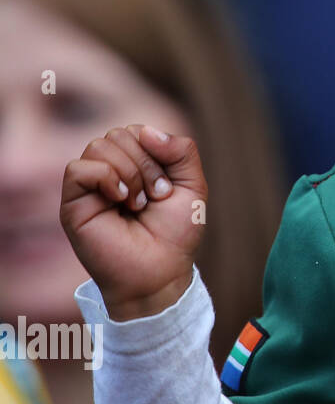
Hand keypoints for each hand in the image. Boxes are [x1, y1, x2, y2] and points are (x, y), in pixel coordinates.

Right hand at [60, 124, 207, 320]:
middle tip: (154, 197)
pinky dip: (106, 178)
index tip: (167, 187)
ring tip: (137, 203)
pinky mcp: (73, 203)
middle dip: (146, 163)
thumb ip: (182, 151)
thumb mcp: (193, 186)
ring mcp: (89, 186)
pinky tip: (120, 200)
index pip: (138, 131)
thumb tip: (147, 131)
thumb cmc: (175, 234)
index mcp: (134, 164)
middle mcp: (109, 171)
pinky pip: (78, 168)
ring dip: (129, 172)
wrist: (160, 271)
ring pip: (99, 146)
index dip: (157, 151)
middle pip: (119, 134)